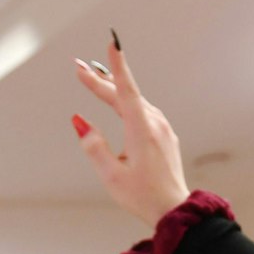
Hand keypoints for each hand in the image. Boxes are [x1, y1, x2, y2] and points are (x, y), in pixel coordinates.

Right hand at [71, 37, 192, 227]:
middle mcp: (154, 124)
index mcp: (141, 130)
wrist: (174, 210)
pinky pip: (142, 112)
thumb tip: (80, 123)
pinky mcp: (164, 135)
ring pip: (134, 102)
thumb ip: (94, 147)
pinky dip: (126, 103)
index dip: (117, 66)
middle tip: (79, 67)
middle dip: (100, 80)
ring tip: (94, 79)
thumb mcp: (111, 176)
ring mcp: (162, 128)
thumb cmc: (142, 197)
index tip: (112, 43)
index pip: (126, 90)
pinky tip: (117, 102)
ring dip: (113, 91)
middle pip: (124, 95)